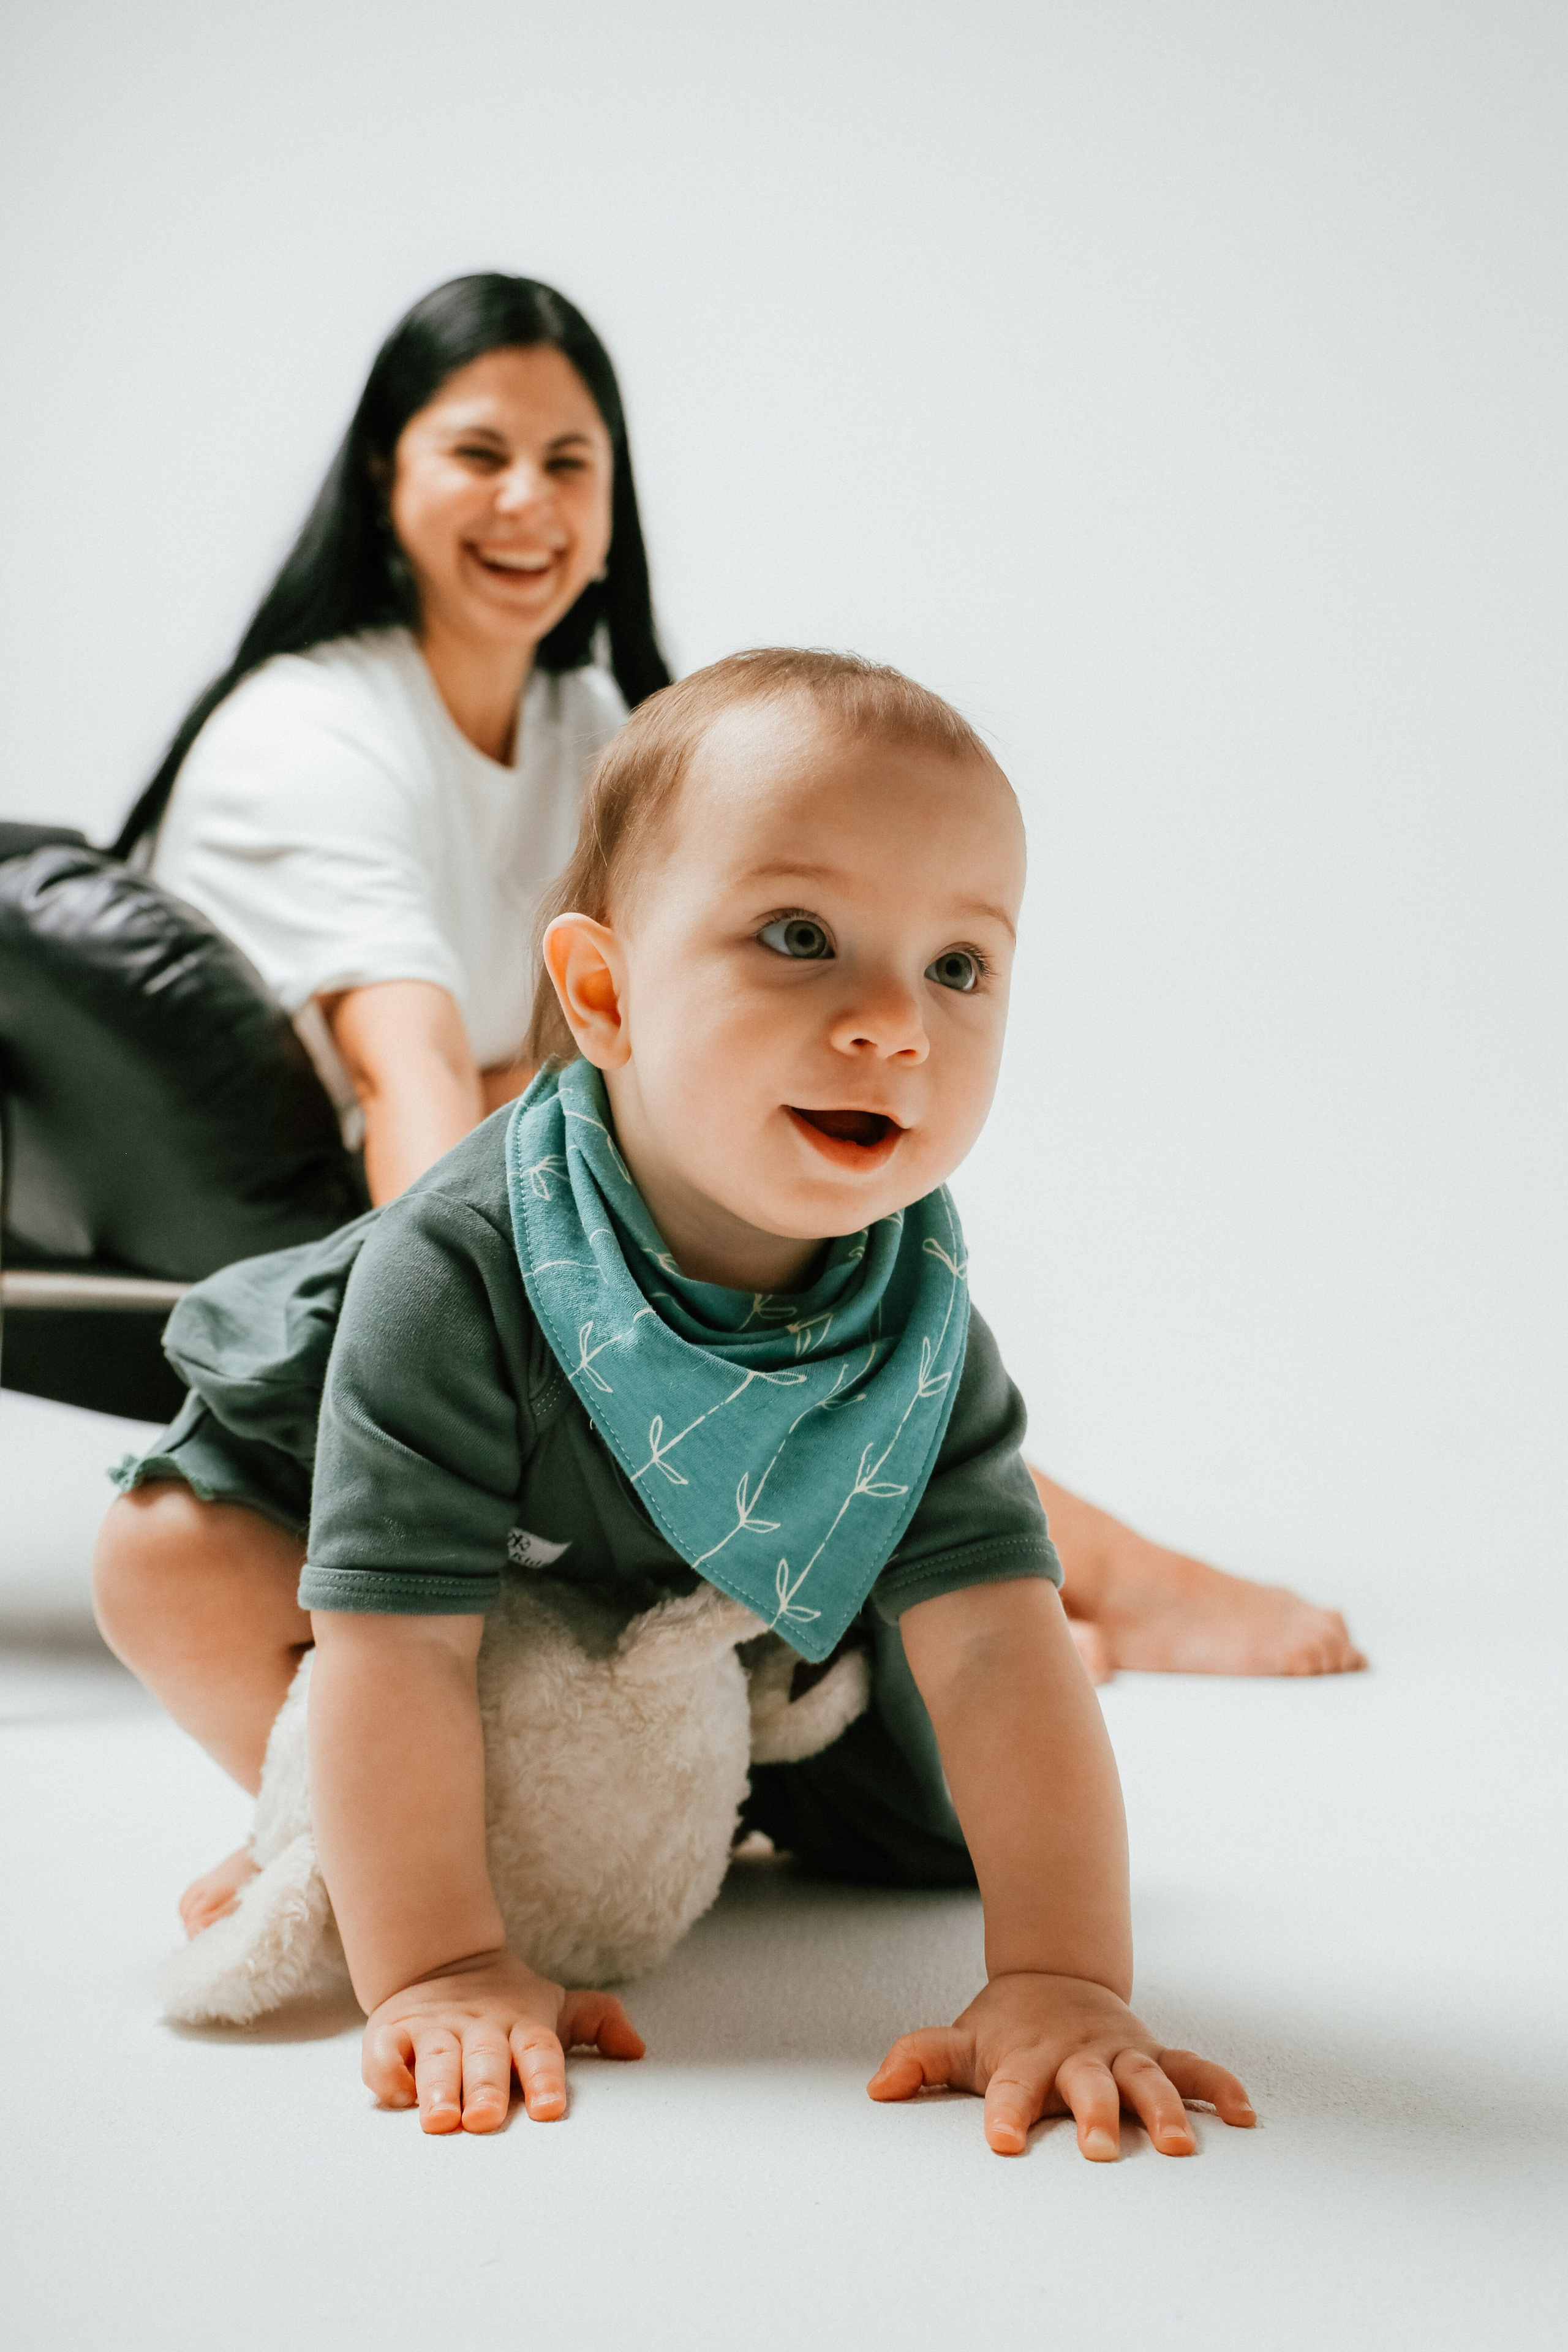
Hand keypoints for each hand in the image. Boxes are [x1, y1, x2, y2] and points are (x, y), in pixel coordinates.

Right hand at [362, 1947, 645, 2134]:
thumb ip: (598, 2021)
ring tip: (440, 2119)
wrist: (440, 1959)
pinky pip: (386, 2053)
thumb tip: (637, 2049)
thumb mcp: (556, 2007)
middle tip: (484, 2119)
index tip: (551, 2109)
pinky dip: (388, 2072)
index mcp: (522, 2024)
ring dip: (438, 2088)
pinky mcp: (393, 2031)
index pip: (540, 2050)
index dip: (546, 2078)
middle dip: (485, 2088)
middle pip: (486, 2059)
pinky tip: (397, 2094)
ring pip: (436, 2059)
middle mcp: (480, 2027)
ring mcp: (435, 2028)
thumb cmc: (507, 2004)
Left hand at [868, 1972, 1254, 2159]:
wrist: (1052, 1977)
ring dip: (1165, 2110)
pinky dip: (1219, 2087)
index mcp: (1027, 2060)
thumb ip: (921, 2059)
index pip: (1012, 2090)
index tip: (1004, 2142)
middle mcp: (1078, 2057)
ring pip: (1147, 2079)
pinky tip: (1243, 2115)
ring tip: (1179, 2145)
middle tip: (1100, 2151)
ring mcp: (1119, 2053)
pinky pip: (1192, 2068)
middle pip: (1088, 2087)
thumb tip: (877, 2086)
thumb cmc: (1005, 2029)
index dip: (1007, 2114)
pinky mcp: (1152, 2051)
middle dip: (1096, 2116)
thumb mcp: (961, 2041)